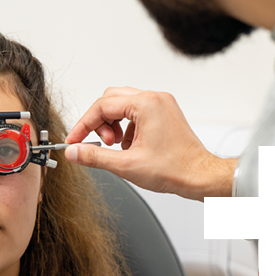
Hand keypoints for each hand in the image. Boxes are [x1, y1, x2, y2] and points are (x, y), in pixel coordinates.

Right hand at [63, 87, 233, 200]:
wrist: (199, 176)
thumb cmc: (174, 169)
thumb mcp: (126, 165)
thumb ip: (95, 156)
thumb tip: (74, 152)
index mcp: (146, 104)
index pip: (102, 106)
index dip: (84, 125)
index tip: (75, 140)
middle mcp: (155, 99)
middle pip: (112, 100)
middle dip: (100, 122)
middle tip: (102, 144)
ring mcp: (162, 105)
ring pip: (124, 105)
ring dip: (114, 124)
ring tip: (118, 147)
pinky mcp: (166, 114)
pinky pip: (138, 113)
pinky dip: (128, 128)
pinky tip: (132, 147)